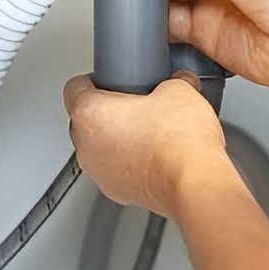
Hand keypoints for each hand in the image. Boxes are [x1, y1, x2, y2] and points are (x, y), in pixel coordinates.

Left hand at [63, 71, 229, 217]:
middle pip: (84, 120)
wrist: (194, 182)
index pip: (74, 87)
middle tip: (133, 102)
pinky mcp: (118, 192)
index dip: (93, 78)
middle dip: (107, 110)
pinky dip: (130, 161)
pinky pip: (116, 170)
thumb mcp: (178, 90)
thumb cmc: (177, 142)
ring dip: (117, 139)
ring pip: (99, 148)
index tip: (109, 77)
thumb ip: (172, 79)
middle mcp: (87, 146)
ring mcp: (100, 172)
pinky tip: (155, 154)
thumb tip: (179, 81)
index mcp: (90, 114)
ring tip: (148, 130)